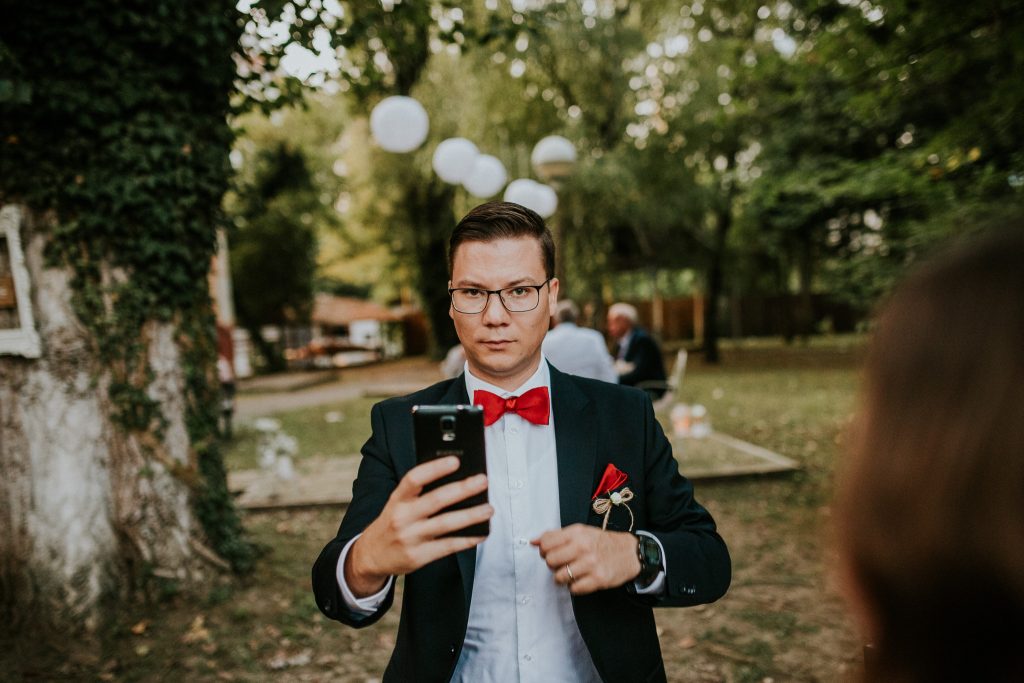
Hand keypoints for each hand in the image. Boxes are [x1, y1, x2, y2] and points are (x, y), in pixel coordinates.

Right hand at [345, 456, 492, 596]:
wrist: (370, 557)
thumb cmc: (392, 523)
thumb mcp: (397, 504)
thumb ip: (419, 493)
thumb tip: (454, 479)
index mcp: (397, 500)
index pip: (414, 479)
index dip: (435, 468)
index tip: (455, 460)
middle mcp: (402, 517)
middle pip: (436, 500)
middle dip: (462, 489)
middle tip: (483, 481)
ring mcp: (410, 538)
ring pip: (445, 524)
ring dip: (471, 515)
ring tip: (489, 508)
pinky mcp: (419, 557)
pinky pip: (448, 546)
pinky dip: (467, 540)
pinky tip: (481, 533)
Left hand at [531, 524, 640, 594]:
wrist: (629, 552)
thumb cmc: (600, 542)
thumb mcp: (579, 532)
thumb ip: (555, 536)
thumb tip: (533, 542)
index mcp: (576, 533)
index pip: (546, 543)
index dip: (543, 551)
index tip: (549, 553)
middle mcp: (583, 547)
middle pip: (550, 561)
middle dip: (552, 565)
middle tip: (560, 564)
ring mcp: (591, 564)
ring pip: (559, 577)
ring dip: (562, 578)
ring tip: (570, 573)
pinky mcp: (598, 579)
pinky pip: (574, 589)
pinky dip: (574, 587)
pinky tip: (580, 580)